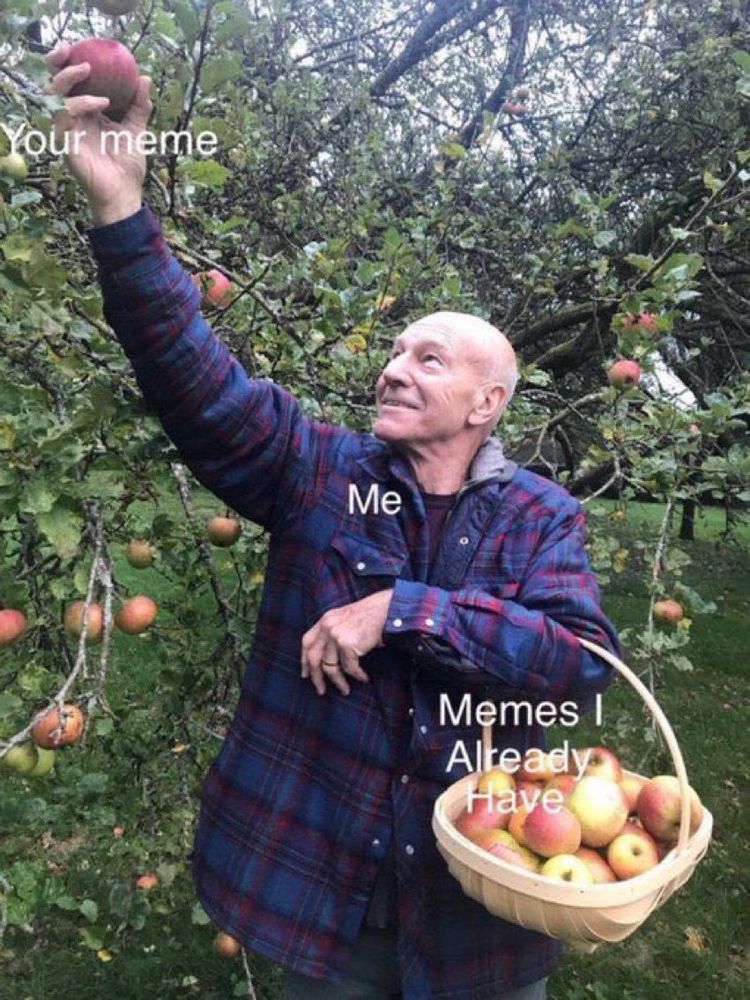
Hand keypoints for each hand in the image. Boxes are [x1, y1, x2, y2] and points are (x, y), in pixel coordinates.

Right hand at [45, 43, 151, 223]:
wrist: (125, 194)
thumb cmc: (127, 165)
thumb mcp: (136, 130)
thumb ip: (139, 105)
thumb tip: (145, 77)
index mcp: (87, 112)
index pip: (72, 82)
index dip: (70, 62)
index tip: (82, 46)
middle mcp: (73, 119)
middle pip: (55, 83)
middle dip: (59, 63)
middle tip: (70, 50)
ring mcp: (67, 130)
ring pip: (53, 95)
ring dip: (69, 79)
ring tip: (89, 72)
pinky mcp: (65, 143)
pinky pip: (65, 116)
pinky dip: (81, 104)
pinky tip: (101, 104)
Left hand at [301, 589, 393, 695]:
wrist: (387, 609)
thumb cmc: (371, 615)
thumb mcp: (345, 619)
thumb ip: (333, 632)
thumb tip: (328, 658)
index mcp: (325, 620)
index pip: (307, 642)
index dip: (305, 660)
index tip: (306, 674)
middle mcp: (327, 627)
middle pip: (314, 657)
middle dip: (316, 677)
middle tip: (320, 690)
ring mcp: (336, 635)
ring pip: (331, 667)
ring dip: (339, 682)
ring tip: (345, 690)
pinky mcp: (347, 644)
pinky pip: (349, 668)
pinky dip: (357, 675)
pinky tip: (364, 678)